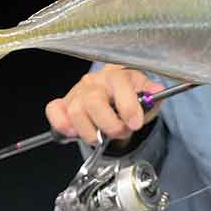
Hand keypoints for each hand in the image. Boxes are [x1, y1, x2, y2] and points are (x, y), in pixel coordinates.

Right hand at [45, 64, 165, 144]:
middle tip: (120, 132)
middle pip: (94, 102)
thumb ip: (153, 94)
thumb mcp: (146, 93)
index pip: (119, 84)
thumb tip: (156, 92)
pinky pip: (54, 111)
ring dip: (91, 132)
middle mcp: (95, 81)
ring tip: (102, 135)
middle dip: (109, 125)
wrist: (114, 93)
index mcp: (117, 75)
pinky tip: (76, 131)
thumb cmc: (129, 94)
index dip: (128, 106)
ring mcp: (77, 92)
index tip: (135, 123)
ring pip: (75, 112)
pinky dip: (63, 125)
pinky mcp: (64, 103)